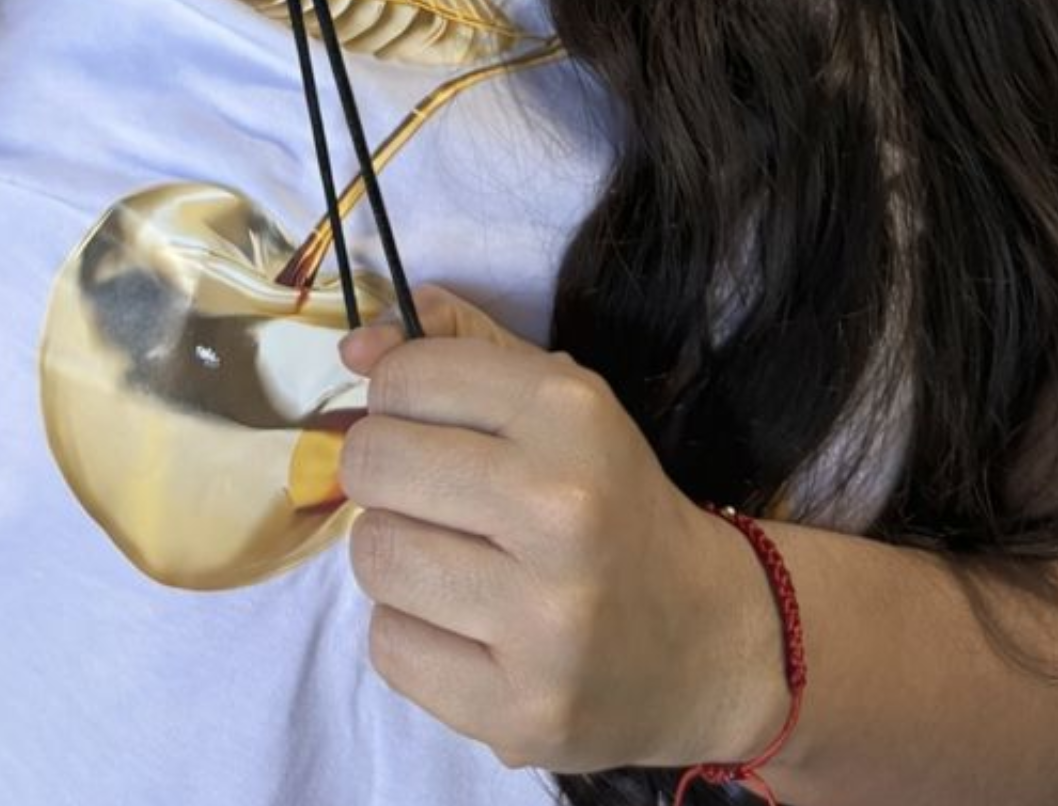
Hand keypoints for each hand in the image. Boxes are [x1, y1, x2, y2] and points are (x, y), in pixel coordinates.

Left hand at [336, 285, 786, 776]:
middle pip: (373, 464)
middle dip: (382, 473)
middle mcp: (561, 510)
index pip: (406, 377)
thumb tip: (353, 346)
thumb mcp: (560, 400)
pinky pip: (388, 647)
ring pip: (373, 557)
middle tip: (425, 494)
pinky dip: (409, 633)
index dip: (395, 396)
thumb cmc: (611, 502)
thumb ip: (459, 349)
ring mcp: (543, 621)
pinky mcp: (519, 712)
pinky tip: (464, 626)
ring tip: (449, 560)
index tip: (427, 422)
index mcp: (572, 413)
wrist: (705, 640)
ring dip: (394, 554)